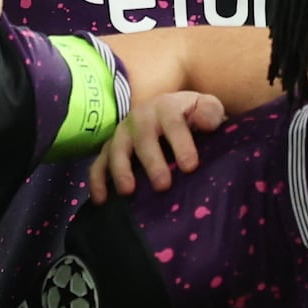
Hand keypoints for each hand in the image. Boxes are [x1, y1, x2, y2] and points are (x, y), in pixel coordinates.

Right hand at [84, 89, 222, 202]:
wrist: (173, 112)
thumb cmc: (193, 115)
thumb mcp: (207, 107)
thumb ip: (210, 112)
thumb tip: (204, 122)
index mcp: (166, 106)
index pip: (173, 124)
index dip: (181, 144)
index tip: (190, 167)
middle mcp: (141, 117)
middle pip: (143, 138)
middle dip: (152, 162)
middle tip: (163, 186)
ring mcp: (122, 133)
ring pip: (117, 150)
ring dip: (121, 170)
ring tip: (128, 191)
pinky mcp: (110, 149)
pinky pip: (99, 163)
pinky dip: (97, 181)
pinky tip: (101, 200)